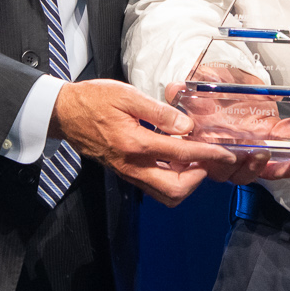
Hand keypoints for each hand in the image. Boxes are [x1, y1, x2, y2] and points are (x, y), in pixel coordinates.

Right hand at [49, 79, 241, 208]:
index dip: (208, 154)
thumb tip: (187, 127)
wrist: (64, 113)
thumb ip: (159, 113)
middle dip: (197, 179)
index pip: (181, 154)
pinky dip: (170, 180)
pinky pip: (153, 187)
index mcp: (135, 144)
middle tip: (207, 160)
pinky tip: (176, 160)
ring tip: (193, 161)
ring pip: (164, 194)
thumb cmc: (93, 100)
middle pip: (174, 190)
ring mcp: (128, 173)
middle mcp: (132, 165)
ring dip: (185, 183)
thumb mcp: (127, 96)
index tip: (226, 154)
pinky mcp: (124, 173)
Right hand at [165, 78, 289, 185]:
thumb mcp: (197, 87)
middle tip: (252, 152)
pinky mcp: (261, 155)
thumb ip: (184, 91)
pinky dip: (288, 168)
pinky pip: (272, 171)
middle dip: (239, 165)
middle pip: (225, 172)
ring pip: (247, 174)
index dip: (207, 159)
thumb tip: (174, 89)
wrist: (228, 86)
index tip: (218, 152)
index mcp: (200, 143)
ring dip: (259, 167)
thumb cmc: (212, 91)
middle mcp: (219, 154)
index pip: (200, 159)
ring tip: (266, 152)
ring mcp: (241, 157)